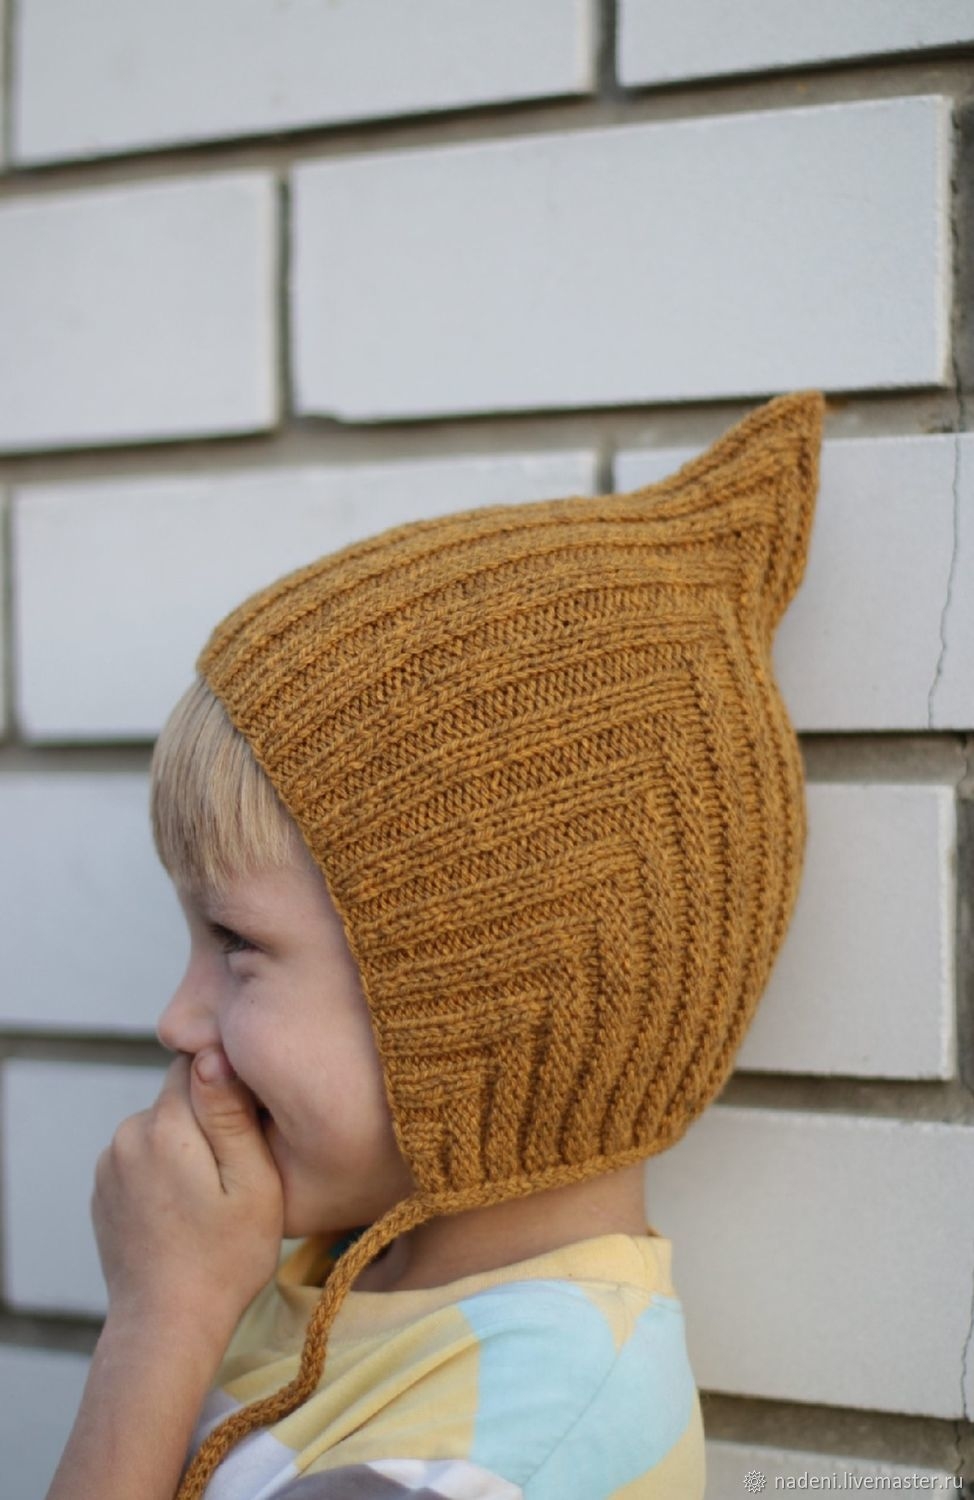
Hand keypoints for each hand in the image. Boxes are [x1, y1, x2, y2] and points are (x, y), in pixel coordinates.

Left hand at [92, 1048, 283, 1339]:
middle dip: (209, 1118)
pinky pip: (142, 1157)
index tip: (252, 1122)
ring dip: (186, 1145)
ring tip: (212, 1195)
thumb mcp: (253, 1184)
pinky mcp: (104, 1190)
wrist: (166, 1326)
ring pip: (161, 1126)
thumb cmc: (226, 1259)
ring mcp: (109, 1164)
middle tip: (239, 1170)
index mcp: (166, 1125)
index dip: (230, 1082)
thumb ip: (232, 1114)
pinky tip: (185, 1209)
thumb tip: (213, 1054)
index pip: (197, 1063)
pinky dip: (164, 1171)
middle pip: (179, 1096)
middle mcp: (127, 1134)